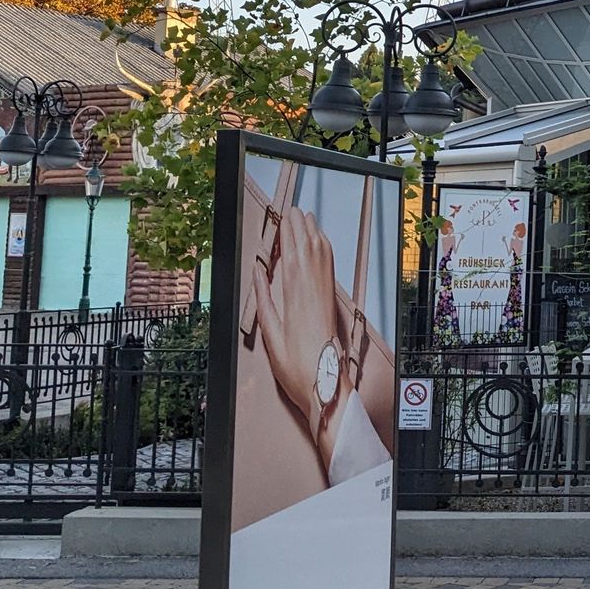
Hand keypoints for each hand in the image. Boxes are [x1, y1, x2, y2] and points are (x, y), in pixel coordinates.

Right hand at [252, 207, 342, 428]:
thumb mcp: (269, 331)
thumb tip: (258, 271)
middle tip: (292, 209)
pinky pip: (329, 264)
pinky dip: (323, 248)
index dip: (289, 229)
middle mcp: (314, 285)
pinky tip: (319, 243)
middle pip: (309, 245)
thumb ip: (263, 297)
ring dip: (313, 232)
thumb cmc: (295, 362)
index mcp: (296, 290)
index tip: (284, 214)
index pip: (294, 249)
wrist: (325, 380)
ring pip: (322, 252)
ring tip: (305, 218)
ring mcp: (325, 290)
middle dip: (301, 225)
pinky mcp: (331, 297)